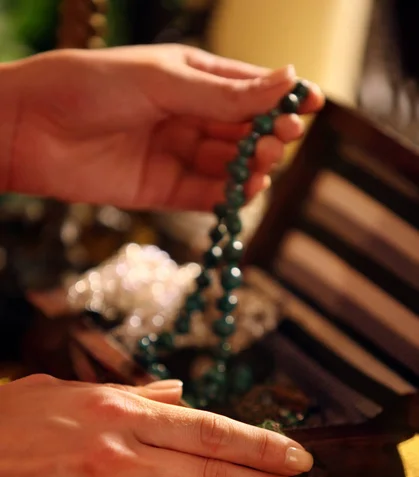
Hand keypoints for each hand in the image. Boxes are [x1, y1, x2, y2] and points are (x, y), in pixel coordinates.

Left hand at [7, 44, 322, 209]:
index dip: (283, 98)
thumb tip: (287, 80)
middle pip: (244, 130)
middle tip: (279, 140)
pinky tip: (243, 190)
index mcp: (192, 78)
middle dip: (268, 135)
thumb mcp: (164, 81)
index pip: (250, 89)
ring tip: (261, 165)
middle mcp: (188, 116)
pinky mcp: (161, 189)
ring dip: (251, 166)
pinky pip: (204, 194)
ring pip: (228, 163)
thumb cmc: (91, 85)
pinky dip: (226, 195)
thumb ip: (224, 93)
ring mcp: (176, 153)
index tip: (312, 106)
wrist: (31, 128)